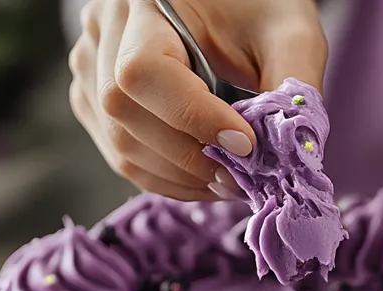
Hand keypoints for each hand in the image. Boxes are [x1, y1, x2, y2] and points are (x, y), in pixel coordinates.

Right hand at [69, 0, 326, 201]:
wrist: (226, 3)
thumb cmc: (258, 7)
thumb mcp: (289, 33)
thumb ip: (292, 90)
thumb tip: (286, 158)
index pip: (144, 72)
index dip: (194, 120)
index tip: (245, 145)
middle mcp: (104, 29)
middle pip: (126, 116)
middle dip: (191, 160)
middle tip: (241, 178)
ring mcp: (90, 68)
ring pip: (122, 147)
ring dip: (180, 178)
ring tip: (228, 181)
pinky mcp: (93, 102)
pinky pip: (123, 157)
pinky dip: (167, 179)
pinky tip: (204, 178)